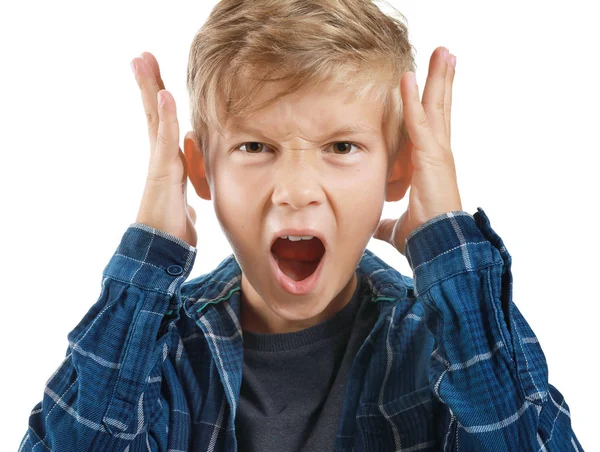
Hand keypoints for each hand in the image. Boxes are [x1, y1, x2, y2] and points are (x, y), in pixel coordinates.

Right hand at [131, 52, 197, 246]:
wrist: (162, 250)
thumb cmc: (172, 231)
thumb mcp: (186, 209)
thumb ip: (186, 201)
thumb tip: (189, 207)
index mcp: (171, 162)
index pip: (165, 124)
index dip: (162, 102)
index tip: (161, 81)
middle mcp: (163, 157)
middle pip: (155, 113)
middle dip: (149, 84)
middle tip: (142, 56)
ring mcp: (160, 161)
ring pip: (155, 117)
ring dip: (150, 86)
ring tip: (142, 59)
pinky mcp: (162, 170)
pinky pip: (166, 138)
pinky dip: (166, 115)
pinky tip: (164, 93)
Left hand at [373, 46, 461, 255]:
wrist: (436, 245)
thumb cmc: (422, 235)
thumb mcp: (398, 225)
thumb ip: (387, 222)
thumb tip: (377, 229)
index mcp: (431, 164)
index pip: (431, 126)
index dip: (431, 104)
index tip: (430, 85)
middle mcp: (438, 153)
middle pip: (440, 108)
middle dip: (442, 81)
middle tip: (445, 55)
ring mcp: (437, 152)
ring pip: (436, 107)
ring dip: (438, 78)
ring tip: (443, 51)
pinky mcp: (430, 156)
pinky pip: (419, 121)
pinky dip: (412, 99)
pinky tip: (407, 77)